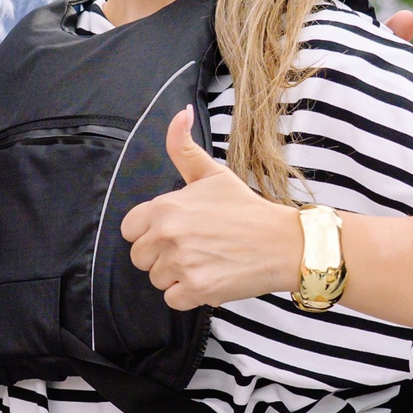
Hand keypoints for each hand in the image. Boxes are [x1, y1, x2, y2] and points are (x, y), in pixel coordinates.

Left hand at [119, 108, 303, 309]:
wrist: (284, 243)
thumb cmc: (245, 209)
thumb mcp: (212, 174)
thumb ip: (183, 147)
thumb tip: (180, 112)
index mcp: (165, 207)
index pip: (129, 230)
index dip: (149, 232)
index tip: (175, 231)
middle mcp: (168, 235)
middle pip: (140, 258)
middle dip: (161, 256)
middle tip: (194, 248)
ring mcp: (181, 263)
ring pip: (157, 279)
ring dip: (177, 276)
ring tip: (206, 260)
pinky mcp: (197, 289)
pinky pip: (172, 299)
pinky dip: (189, 295)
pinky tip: (211, 277)